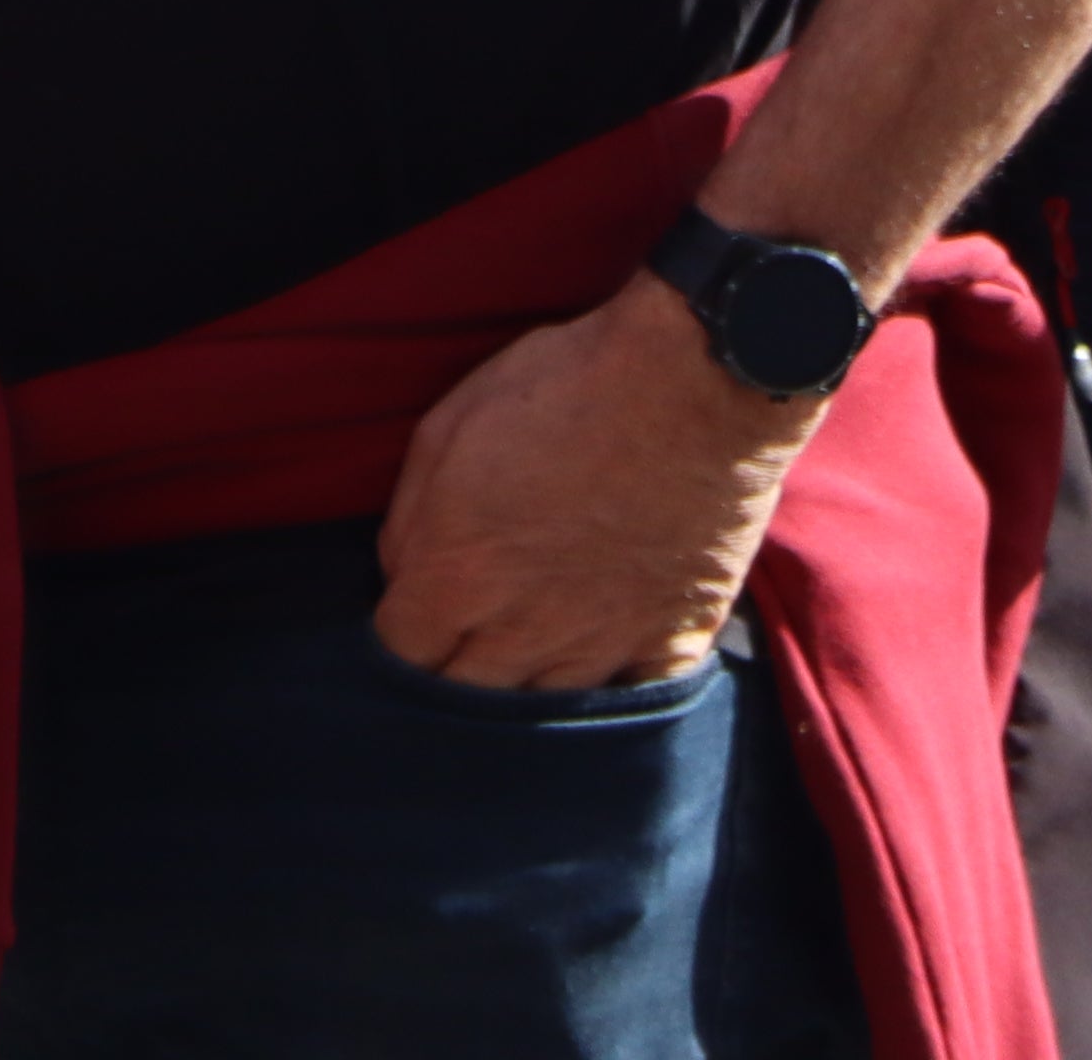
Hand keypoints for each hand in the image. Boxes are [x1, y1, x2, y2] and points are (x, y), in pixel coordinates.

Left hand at [370, 280, 817, 692]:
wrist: (691, 381)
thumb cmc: (561, 387)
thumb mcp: (446, 428)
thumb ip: (409, 522)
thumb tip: (404, 577)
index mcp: (457, 577)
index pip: (402, 654)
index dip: (400, 641)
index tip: (412, 621)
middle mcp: (524, 631)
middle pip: (466, 698)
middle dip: (450, 680)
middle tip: (457, 649)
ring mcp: (603, 644)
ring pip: (543, 710)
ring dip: (524, 691)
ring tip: (520, 663)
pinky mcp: (673, 641)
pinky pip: (629, 700)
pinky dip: (610, 691)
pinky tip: (599, 668)